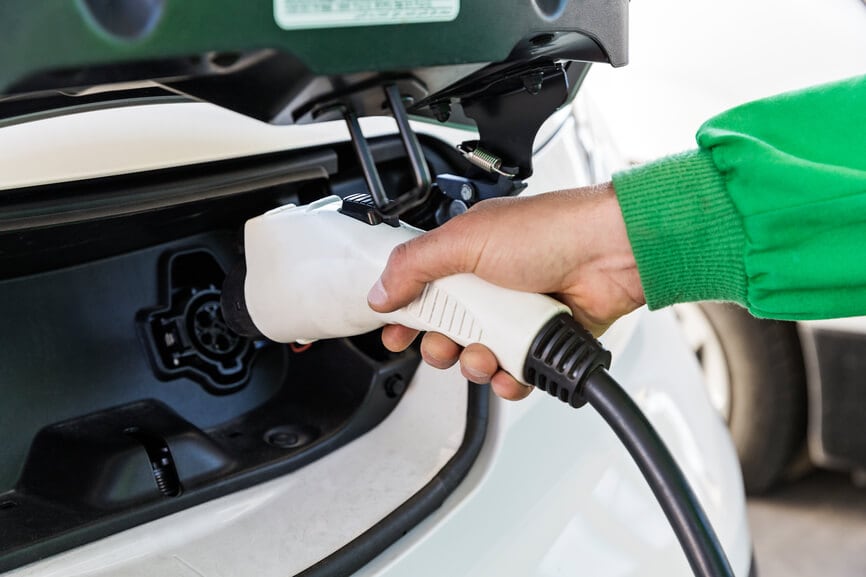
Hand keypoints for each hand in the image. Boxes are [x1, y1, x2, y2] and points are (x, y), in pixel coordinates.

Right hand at [367, 183, 644, 399]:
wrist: (611, 252)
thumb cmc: (551, 230)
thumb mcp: (467, 239)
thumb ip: (415, 265)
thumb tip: (380, 291)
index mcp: (465, 255)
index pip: (422, 289)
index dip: (404, 314)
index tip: (395, 333)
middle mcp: (489, 286)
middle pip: (446, 331)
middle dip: (441, 346)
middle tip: (446, 344)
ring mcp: (516, 314)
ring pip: (478, 357)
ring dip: (476, 364)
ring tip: (487, 354)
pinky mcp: (541, 338)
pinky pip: (515, 373)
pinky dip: (510, 378)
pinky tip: (512, 371)